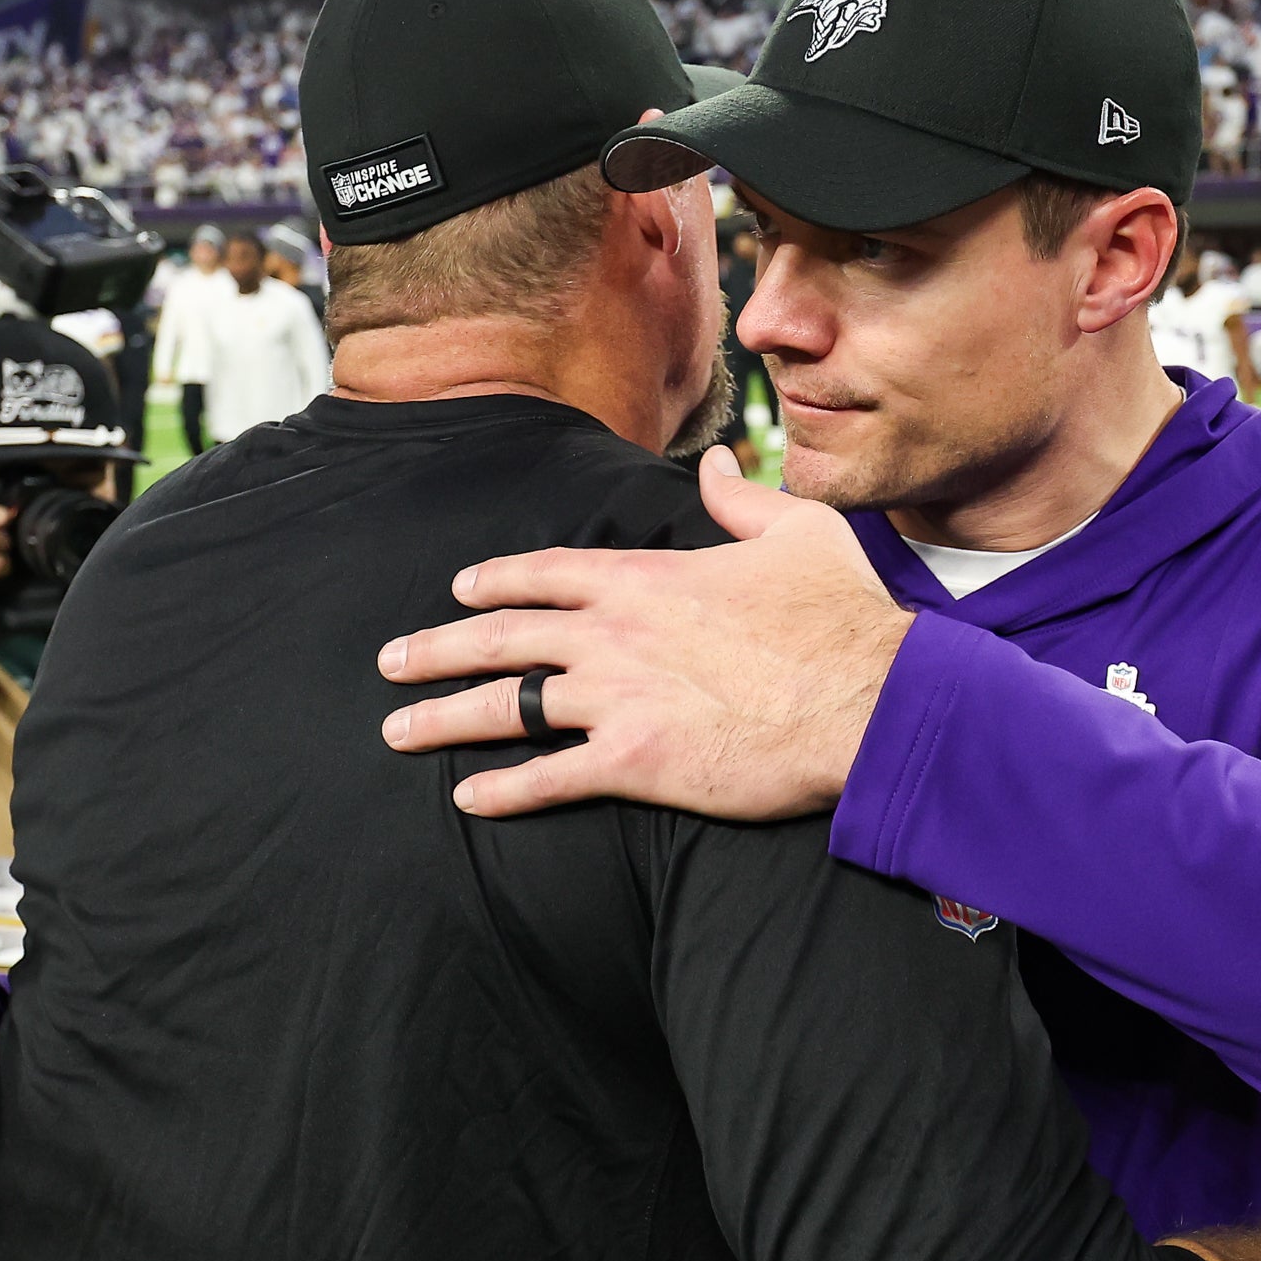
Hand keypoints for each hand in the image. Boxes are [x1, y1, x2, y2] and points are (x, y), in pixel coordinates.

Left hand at [377, 445, 912, 819]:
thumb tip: (716, 462)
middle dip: (436, 648)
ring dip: (442, 718)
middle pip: (501, 638)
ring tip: (398, 731)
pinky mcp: (635, 763)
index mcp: (647, 578)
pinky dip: (503, 790)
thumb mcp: (798, 532)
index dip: (495, 581)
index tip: (460, 591)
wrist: (870, 701)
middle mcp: (614, 635)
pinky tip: (468, 798)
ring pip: (505, 707)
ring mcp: (617, 700)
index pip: (546, 573)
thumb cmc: (842, 619)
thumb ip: (741, 497)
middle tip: (390, 662)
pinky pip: (548, 778)